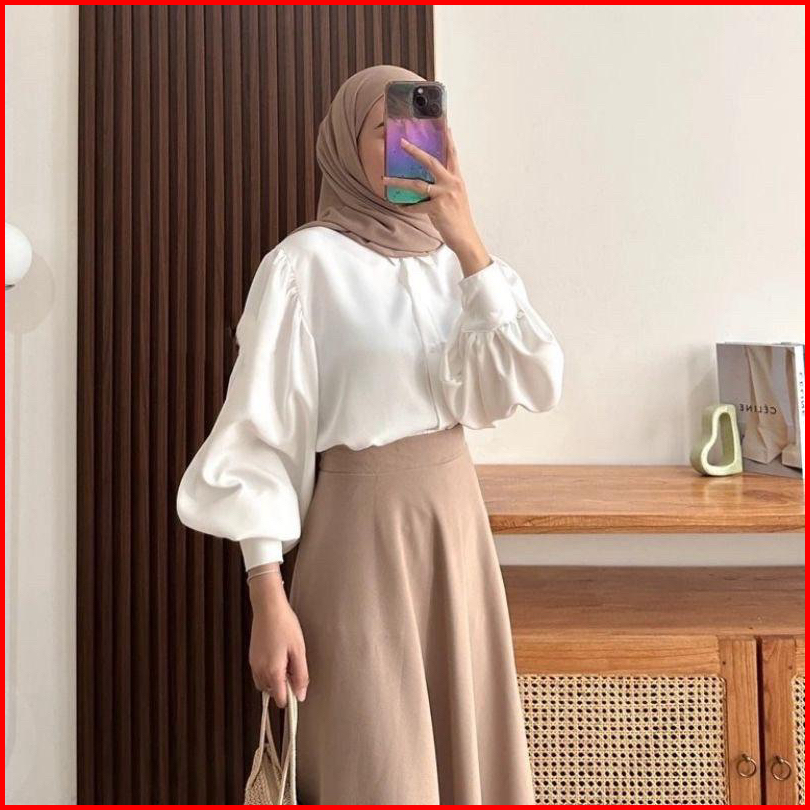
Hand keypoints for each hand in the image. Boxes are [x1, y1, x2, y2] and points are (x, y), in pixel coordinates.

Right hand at [248, 575, 308, 707]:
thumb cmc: (284, 625)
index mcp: (272, 671)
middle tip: (294, 669)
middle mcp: (260, 670)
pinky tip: (278, 657)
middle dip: (283, 687)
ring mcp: (254, 664)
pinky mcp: (252, 657)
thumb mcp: (299, 650)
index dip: (291, 697)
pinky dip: (269, 672)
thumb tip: (300, 695)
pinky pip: (260, 673)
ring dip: (275, 680)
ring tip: (287, 662)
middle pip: (272, 692)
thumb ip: (300, 675)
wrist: (268, 607)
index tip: (299, 689)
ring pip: (264, 684)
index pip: (280, 699)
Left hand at [383, 126, 491, 275]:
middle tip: (402, 142)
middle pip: (432, 162)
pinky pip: (417, 206)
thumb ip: (445, 187)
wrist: (466, 238)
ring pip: (418, 184)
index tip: (445, 125)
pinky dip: (408, 207)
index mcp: (457, 179)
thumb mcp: (456, 198)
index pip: (452, 155)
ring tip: (385, 179)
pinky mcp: (437, 208)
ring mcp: (444, 195)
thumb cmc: (459, 219)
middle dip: (415, 151)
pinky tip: (400, 207)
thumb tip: (428, 182)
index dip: (448, 139)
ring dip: (399, 181)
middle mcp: (452, 183)